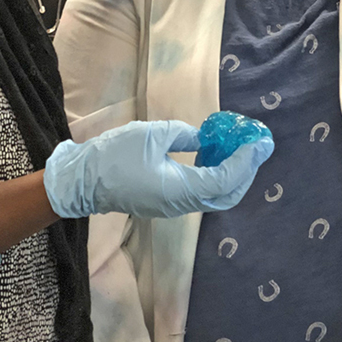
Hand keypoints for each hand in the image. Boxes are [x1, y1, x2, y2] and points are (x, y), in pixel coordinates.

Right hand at [43, 119, 273, 218]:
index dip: (246, 161)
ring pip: (216, 196)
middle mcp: (181, 203)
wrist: (82, 182)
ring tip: (239, 148)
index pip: (225, 179)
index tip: (259, 143)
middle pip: (227, 194)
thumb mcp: (152, 135)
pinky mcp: (167, 202)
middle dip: (247, 171)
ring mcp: (174, 206)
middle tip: (257, 147)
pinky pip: (201, 193)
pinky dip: (216, 176)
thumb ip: (185, 135)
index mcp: (180, 189)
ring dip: (233, 174)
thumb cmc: (114, 156)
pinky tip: (214, 155)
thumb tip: (206, 139)